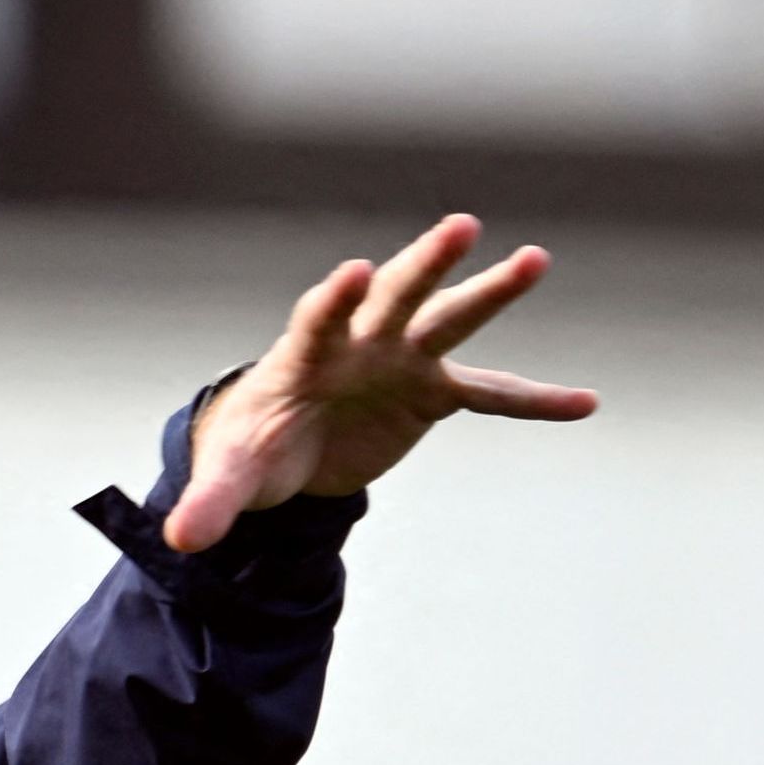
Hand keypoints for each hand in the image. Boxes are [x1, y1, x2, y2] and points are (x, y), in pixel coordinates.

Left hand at [167, 213, 597, 553]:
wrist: (283, 452)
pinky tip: (584, 403)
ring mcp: (401, 362)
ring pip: (450, 320)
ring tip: (535, 259)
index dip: (336, 298)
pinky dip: (535, 401)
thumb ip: (210, 503)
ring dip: (491, 292)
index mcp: (303, 355)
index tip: (356, 272)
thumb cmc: (252, 450)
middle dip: (425, 264)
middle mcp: (360, 343)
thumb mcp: (229, 480)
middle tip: (460, 226)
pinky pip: (492, 396)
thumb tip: (179, 538)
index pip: (319, 318)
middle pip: (396, 296)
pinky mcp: (431, 392)